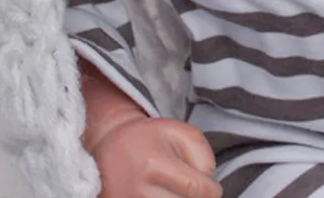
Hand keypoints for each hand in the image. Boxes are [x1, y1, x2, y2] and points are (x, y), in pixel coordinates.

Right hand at [90, 115, 222, 197]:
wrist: (109, 147)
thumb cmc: (148, 138)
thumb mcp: (180, 131)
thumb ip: (202, 153)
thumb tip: (208, 179)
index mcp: (154, 165)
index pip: (194, 189)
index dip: (211, 191)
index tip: (214, 189)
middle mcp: (138, 191)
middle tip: (194, 189)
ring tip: (178, 190)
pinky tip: (168, 195)